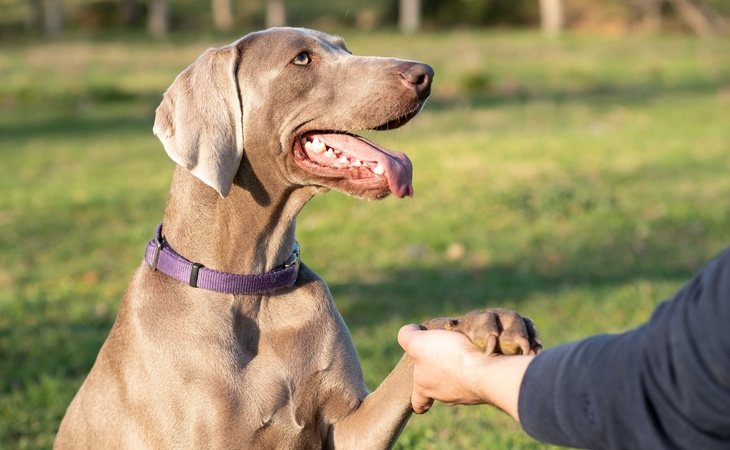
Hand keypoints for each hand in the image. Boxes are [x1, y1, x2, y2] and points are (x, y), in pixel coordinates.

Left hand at [398, 324, 534, 419]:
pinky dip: (477, 367)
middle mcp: (444, 396)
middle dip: (440, 373)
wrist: (485, 372)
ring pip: (459, 383)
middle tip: (445, 355)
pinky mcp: (486, 387)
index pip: (417, 401)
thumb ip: (407, 337)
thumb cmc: (448, 359)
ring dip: (460, 369)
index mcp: (424, 387)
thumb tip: (409, 331)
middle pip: (438, 388)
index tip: (420, 392)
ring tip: (464, 348)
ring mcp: (467, 394)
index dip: (417, 398)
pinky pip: (479, 377)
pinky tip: (480, 353)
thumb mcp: (418, 343)